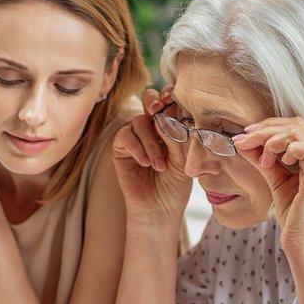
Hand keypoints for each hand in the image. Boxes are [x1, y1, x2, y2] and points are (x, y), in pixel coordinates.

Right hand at [110, 87, 191, 223]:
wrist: (160, 208)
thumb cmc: (175, 186)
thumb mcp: (182, 160)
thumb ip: (176, 137)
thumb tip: (165, 115)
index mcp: (172, 127)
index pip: (169, 103)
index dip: (169, 96)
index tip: (171, 99)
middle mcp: (153, 128)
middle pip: (149, 100)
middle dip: (153, 103)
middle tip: (157, 112)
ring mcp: (136, 137)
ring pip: (139, 122)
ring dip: (151, 143)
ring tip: (159, 165)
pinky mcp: (121, 148)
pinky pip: (125, 136)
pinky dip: (137, 148)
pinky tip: (145, 163)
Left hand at [233, 117, 303, 256]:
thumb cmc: (295, 217)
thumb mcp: (277, 180)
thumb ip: (264, 160)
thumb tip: (243, 142)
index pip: (298, 127)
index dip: (270, 127)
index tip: (246, 136)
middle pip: (296, 123)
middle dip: (265, 129)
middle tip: (243, 139)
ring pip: (295, 130)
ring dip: (269, 139)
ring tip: (262, 160)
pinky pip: (298, 143)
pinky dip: (279, 148)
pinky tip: (273, 164)